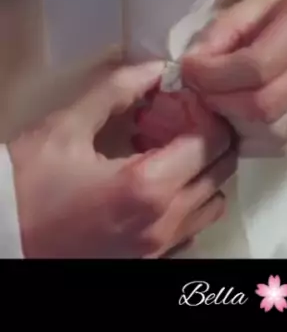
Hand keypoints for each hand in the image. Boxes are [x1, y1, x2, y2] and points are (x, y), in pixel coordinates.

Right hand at [8, 61, 234, 257]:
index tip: (184, 102)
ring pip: (211, 204)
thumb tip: (157, 69)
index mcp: (148, 185)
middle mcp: (164, 221)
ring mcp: (159, 248)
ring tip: (169, 157)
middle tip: (178, 123)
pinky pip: (191, 231)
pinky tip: (158, 189)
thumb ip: (116, 91)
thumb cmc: (26, 184)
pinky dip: (189, 206)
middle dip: (208, 139)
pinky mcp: (150, 262)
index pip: (212, 141)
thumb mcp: (66, 127)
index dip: (205, 114)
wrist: (2, 237)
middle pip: (221, 171)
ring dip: (203, 175)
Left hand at [182, 0, 286, 154]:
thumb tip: (193, 64)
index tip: (189, 72)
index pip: (257, 64)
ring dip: (237, 129)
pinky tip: (245, 123)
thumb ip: (231, 25)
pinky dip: (259, 141)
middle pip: (266, 107)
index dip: (213, 77)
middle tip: (203, 94)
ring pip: (278, 134)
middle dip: (221, 106)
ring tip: (223, 108)